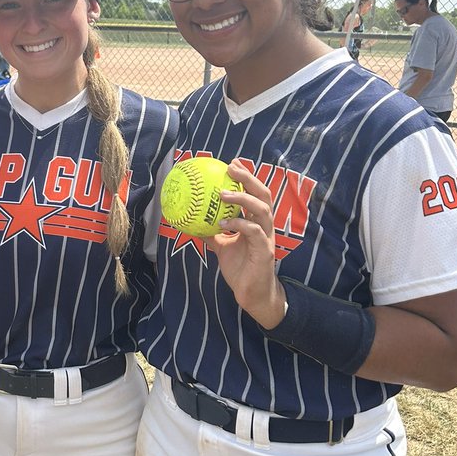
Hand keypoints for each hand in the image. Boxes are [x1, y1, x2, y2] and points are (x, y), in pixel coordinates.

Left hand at [203, 161, 285, 327]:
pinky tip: (223, 223)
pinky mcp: (265, 250)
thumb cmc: (239, 267)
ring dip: (242, 199)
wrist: (251, 292)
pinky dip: (239, 224)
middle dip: (248, 178)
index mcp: (256, 221)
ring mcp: (267, 236)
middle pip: (263, 194)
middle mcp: (264, 225)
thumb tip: (190, 222)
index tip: (231, 163)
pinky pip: (254, 232)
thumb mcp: (221, 246)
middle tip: (231, 168)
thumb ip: (210, 232)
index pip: (255, 192)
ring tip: (223, 194)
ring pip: (261, 209)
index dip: (246, 176)